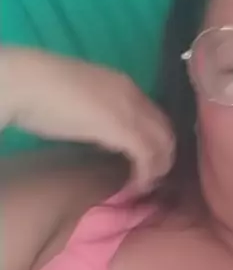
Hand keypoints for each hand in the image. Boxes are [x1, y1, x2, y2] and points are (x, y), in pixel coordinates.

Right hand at [1, 47, 174, 189]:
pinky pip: (147, 156)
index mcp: (124, 86)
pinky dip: (145, 174)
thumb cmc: (44, 92)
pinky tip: (134, 186)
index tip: (146, 161)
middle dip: (163, 156)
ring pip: (162, 143)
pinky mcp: (122, 129)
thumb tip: (104, 137)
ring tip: (144, 186)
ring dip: (157, 168)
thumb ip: (99, 116)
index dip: (154, 140)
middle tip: (151, 178)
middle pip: (165, 130)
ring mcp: (130, 111)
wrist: (30, 82)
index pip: (154, 115)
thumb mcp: (83, 103)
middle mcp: (134, 96)